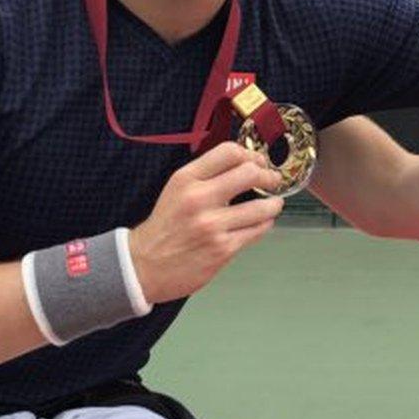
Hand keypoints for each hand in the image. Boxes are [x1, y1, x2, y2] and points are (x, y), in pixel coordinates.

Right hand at [128, 143, 285, 303]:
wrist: (144, 266)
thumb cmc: (164, 228)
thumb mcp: (176, 190)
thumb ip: (206, 176)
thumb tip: (243, 165)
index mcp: (186, 179)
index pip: (228, 152)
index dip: (250, 155)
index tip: (257, 162)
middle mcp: (199, 199)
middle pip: (250, 173)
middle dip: (268, 176)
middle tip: (272, 181)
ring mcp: (212, 225)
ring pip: (261, 206)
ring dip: (273, 204)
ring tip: (273, 204)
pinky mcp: (223, 249)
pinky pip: (257, 230)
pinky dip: (265, 224)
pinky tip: (261, 222)